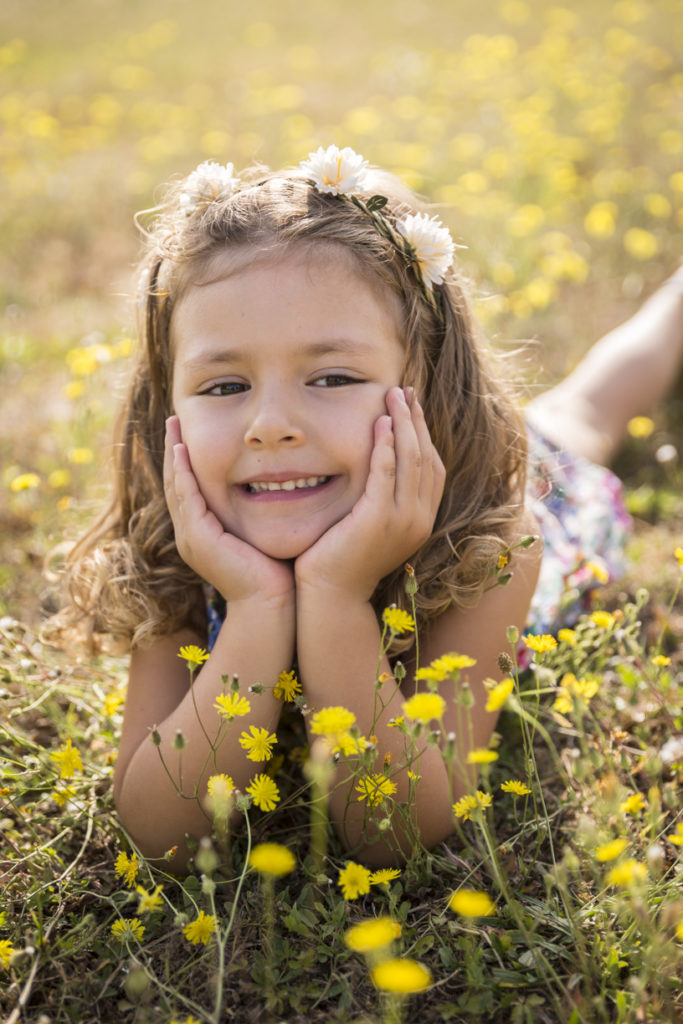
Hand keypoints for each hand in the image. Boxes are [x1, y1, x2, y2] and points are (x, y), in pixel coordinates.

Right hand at [164, 416, 294, 604]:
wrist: (271, 606)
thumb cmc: (277, 573)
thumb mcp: (262, 533)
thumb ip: (260, 512)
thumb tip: (278, 485)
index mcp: (203, 534)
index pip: (188, 488)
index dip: (185, 460)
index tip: (187, 432)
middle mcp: (190, 535)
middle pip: (175, 483)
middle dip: (174, 450)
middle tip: (174, 420)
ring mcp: (191, 537)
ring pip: (176, 485)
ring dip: (174, 453)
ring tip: (174, 425)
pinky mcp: (199, 538)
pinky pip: (186, 496)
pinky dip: (183, 472)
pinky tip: (184, 449)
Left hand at [294, 387, 444, 599]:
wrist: (332, 595)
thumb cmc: (343, 560)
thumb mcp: (370, 524)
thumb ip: (380, 497)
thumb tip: (377, 463)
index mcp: (422, 520)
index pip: (432, 466)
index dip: (424, 432)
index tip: (412, 405)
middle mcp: (420, 519)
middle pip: (426, 456)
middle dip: (416, 419)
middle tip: (405, 389)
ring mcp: (403, 521)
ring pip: (411, 459)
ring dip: (403, 423)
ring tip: (392, 396)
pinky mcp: (379, 519)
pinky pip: (387, 473)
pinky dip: (387, 446)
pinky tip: (380, 423)